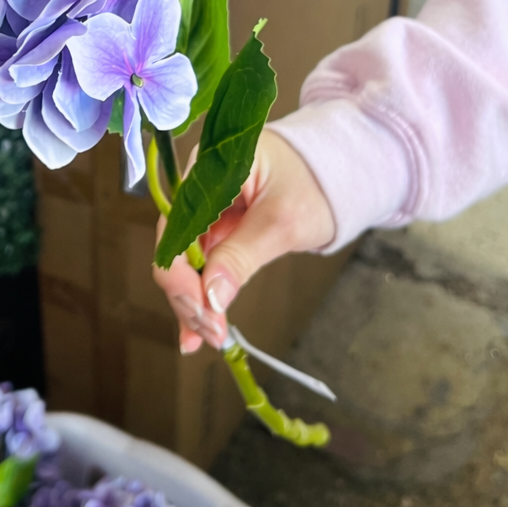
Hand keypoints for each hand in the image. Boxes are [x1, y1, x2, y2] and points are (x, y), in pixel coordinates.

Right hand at [153, 130, 334, 352]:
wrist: (333, 180)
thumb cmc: (313, 185)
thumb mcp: (282, 222)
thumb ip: (243, 255)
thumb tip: (211, 296)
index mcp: (208, 169)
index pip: (177, 224)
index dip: (179, 269)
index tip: (200, 306)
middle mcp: (197, 189)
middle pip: (174, 247)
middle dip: (188, 294)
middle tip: (210, 332)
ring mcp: (204, 213)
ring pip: (183, 264)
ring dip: (193, 304)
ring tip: (210, 337)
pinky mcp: (214, 233)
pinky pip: (200, 268)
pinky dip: (202, 299)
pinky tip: (199, 330)